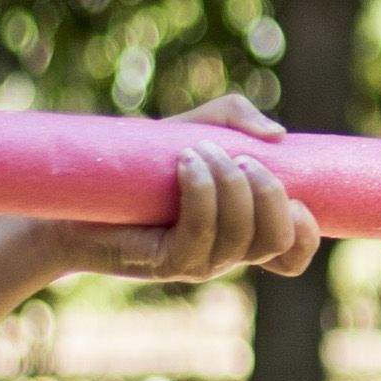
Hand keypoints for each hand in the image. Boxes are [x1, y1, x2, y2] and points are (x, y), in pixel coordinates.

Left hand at [41, 97, 325, 285]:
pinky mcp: (165, 262)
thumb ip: (235, 118)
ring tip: (200, 150)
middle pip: (278, 240)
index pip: (293, 254)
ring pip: (242, 237)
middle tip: (240, 157)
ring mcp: (198, 263)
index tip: (294, 194)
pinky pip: (200, 234)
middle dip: (270, 192)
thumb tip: (277, 134)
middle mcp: (226, 254)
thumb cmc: (137, 164)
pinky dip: (201, 191)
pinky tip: (186, 163)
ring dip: (230, 184)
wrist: (74, 195)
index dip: (307, 230)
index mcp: (241, 231)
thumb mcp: (192, 128)